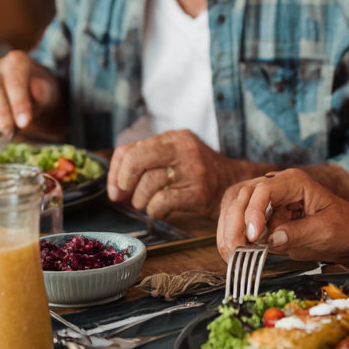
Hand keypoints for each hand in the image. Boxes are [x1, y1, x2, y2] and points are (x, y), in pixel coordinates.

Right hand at [0, 51, 62, 136]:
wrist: (30, 94)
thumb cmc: (40, 92)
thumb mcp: (48, 94)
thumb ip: (43, 93)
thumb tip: (37, 91)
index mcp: (17, 60)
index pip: (15, 81)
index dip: (19, 102)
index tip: (24, 122)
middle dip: (1, 113)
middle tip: (9, 132)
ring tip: (9, 129)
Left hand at [108, 129, 255, 218]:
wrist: (233, 183)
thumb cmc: (196, 172)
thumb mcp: (173, 155)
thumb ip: (144, 161)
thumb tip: (115, 188)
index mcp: (174, 137)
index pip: (131, 148)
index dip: (115, 171)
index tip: (116, 188)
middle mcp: (183, 149)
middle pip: (135, 160)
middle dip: (124, 181)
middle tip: (126, 194)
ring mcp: (192, 170)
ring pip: (146, 185)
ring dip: (141, 201)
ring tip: (149, 202)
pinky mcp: (197, 193)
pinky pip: (160, 203)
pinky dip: (154, 210)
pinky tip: (161, 209)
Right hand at [216, 168, 348, 266]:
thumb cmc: (345, 227)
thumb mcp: (327, 230)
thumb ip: (300, 232)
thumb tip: (272, 239)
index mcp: (294, 182)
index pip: (264, 189)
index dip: (253, 210)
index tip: (252, 235)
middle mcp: (276, 187)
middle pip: (242, 195)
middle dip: (234, 222)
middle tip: (233, 249)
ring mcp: (267, 202)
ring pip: (234, 207)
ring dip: (228, 230)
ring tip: (231, 254)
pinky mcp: (263, 218)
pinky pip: (239, 223)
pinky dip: (232, 237)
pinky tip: (235, 254)